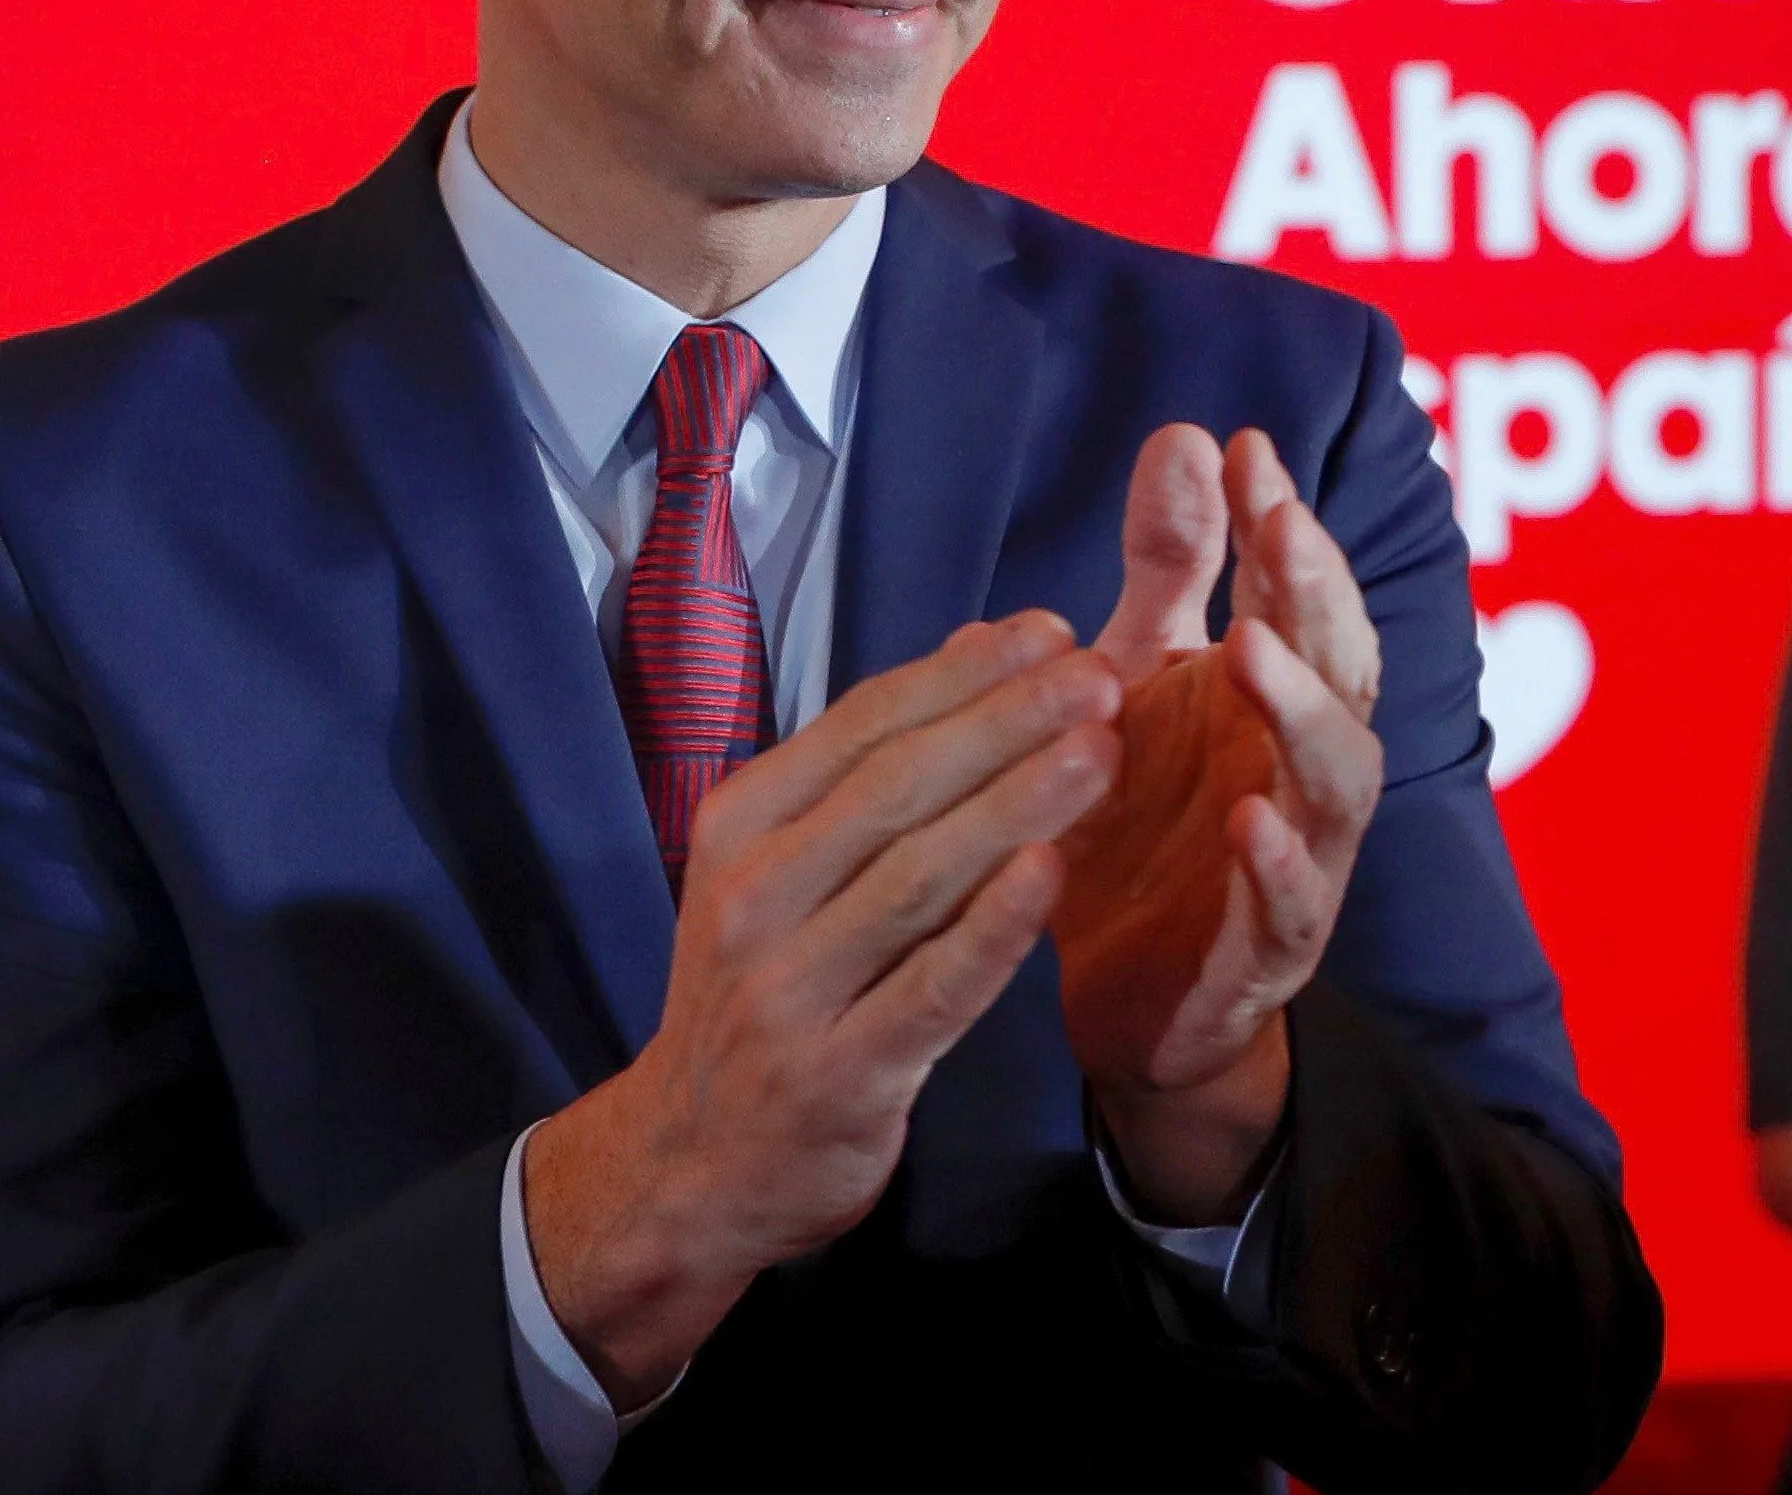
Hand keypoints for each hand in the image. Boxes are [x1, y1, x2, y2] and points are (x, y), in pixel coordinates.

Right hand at [523, 613, 1121, 1404]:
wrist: (691, 1160)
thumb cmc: (766, 991)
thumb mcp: (782, 870)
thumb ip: (872, 771)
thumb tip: (976, 647)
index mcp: (740, 824)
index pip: (861, 726)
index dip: (962, 673)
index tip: (1052, 630)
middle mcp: (753, 895)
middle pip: (895, 787)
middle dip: (1005, 722)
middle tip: (1100, 675)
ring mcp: (788, 986)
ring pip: (916, 877)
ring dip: (1016, 806)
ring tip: (1100, 749)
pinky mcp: (837, 1073)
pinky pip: (929, 988)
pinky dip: (991, 929)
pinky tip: (1051, 874)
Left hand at [1047, 425, 1385, 1220]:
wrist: (1121, 998)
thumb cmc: (1144, 820)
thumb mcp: (1138, 679)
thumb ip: (1170, 569)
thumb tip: (1191, 433)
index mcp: (1276, 700)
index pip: (1304, 597)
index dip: (1285, 525)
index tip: (1246, 448)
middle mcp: (1304, 772)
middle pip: (1345, 674)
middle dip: (1318, 595)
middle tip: (1279, 522)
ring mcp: (1299, 864)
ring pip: (1339, 783)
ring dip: (1302, 714)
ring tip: (1252, 650)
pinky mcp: (1264, 955)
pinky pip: (1288, 909)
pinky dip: (1276, 863)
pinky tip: (1247, 820)